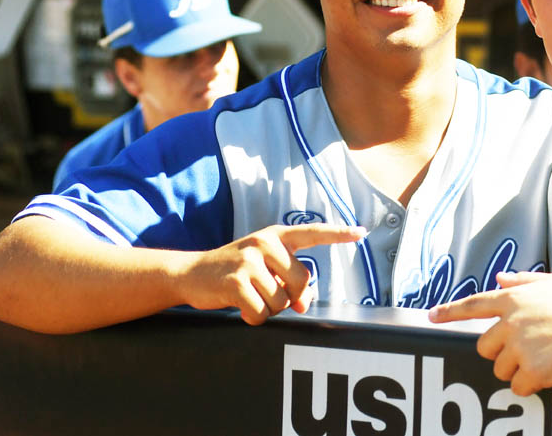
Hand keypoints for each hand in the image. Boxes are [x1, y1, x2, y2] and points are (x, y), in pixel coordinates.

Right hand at [176, 224, 364, 324]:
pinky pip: (262, 313)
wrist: (190, 273)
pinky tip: (240, 307)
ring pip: (281, 301)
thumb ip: (288, 277)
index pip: (312, 233)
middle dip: (290, 297)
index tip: (361, 233)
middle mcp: (264, 243)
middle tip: (269, 295)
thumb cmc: (234, 271)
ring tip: (250, 297)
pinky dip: (254, 318)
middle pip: (302, 281)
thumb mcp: (263, 265)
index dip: (338, 234)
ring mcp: (249, 261)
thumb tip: (304, 304)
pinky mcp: (235, 282)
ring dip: (269, 309)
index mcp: (275, 236)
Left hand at [429, 272, 551, 395]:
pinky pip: (517, 387)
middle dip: (502, 353)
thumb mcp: (551, 282)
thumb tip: (500, 279)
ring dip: (518, 370)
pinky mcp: (534, 369)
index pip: (472, 305)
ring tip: (546, 358)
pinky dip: (530, 385)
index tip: (432, 316)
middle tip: (530, 350)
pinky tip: (550, 372)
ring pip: (500, 370)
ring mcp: (521, 346)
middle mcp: (511, 321)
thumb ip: (521, 282)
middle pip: (485, 348)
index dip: (449, 312)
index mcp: (513, 298)